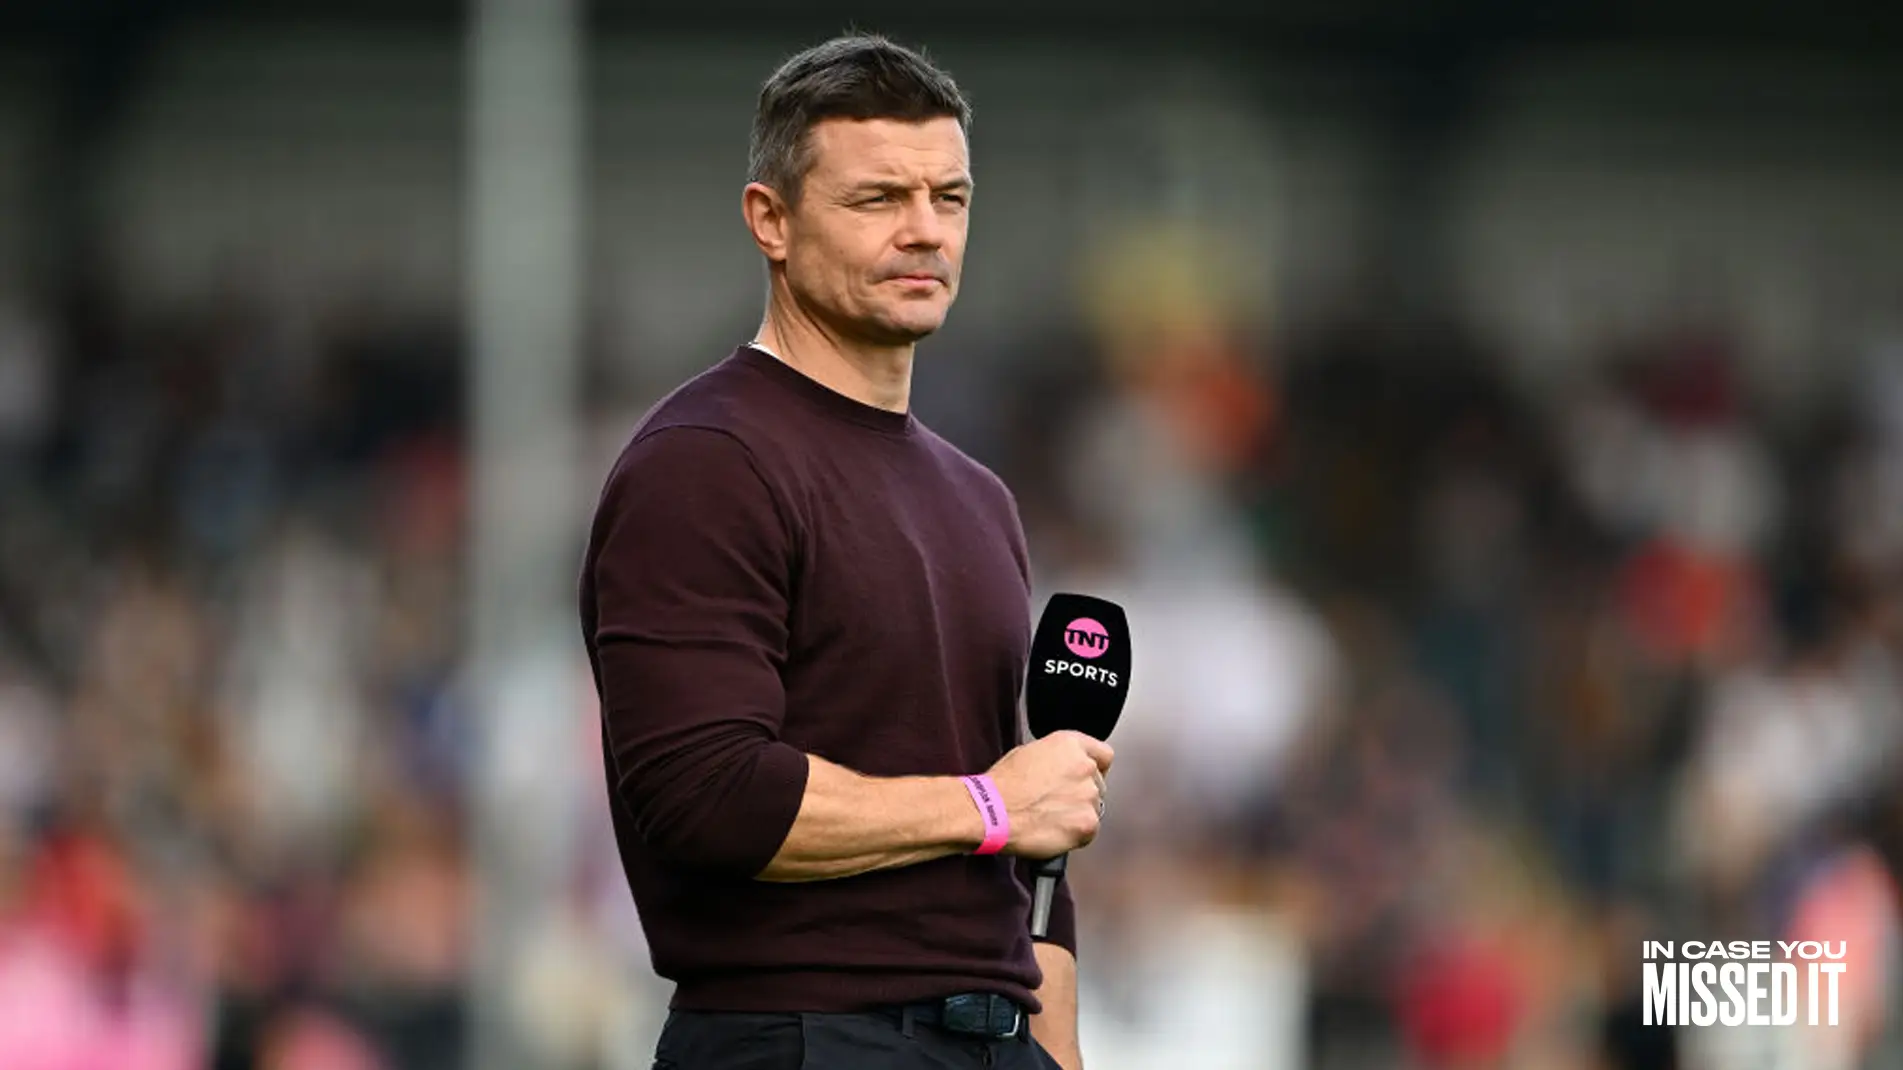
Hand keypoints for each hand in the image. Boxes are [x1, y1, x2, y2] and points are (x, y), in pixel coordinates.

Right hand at [986, 730, 1112, 858]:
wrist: (990, 812)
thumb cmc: (1001, 785)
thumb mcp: (1028, 752)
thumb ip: (1056, 757)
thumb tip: (1063, 769)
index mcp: (1070, 744)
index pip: (1104, 755)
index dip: (1095, 769)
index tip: (1086, 779)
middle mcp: (1085, 766)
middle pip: (1098, 784)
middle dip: (1081, 794)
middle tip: (1057, 804)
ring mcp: (1089, 796)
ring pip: (1095, 808)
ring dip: (1078, 815)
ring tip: (1050, 819)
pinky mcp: (1087, 823)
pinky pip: (1089, 831)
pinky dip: (1075, 835)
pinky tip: (1053, 831)